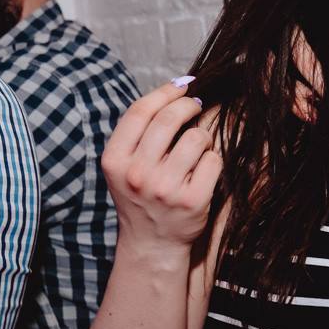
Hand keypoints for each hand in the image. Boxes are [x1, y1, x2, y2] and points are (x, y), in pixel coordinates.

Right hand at [102, 77, 222, 248]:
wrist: (152, 242)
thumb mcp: (125, 165)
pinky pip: (212, 161)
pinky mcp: (192, 201)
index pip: (140, 111)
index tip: (181, 85)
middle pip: (169, 119)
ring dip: (202, 136)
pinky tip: (203, 170)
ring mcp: (165, 189)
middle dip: (188, 105)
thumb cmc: (142, 194)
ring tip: (197, 147)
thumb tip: (178, 88)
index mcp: (115, 160)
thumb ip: (141, 132)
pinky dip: (212, 160)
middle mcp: (137, 174)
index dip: (164, 92)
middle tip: (195, 105)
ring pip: (196, 138)